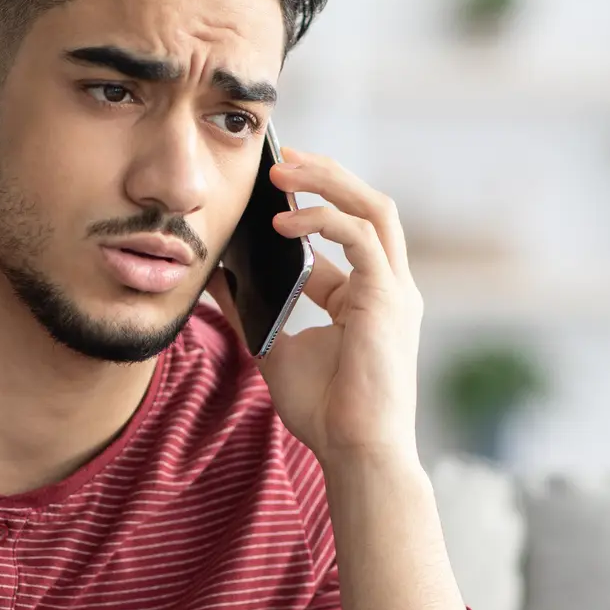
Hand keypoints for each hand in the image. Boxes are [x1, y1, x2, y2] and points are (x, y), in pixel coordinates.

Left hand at [208, 147, 422, 465]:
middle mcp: (387, 285)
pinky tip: (284, 225)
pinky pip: (360, 236)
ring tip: (283, 171)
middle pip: (367, 205)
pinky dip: (323, 221)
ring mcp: (394, 289)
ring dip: (328, 182)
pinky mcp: (388, 297)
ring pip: (373, 208)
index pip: (342, 233)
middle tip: (281, 155)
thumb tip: (215, 277)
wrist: (355, 453)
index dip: (306, 206)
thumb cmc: (325, 412)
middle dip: (326, 175)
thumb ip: (250, 311)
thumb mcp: (273, 348)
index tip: (266, 188)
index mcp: (366, 295)